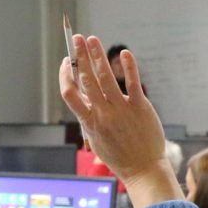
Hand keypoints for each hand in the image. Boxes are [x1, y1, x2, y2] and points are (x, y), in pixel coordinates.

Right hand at [59, 37, 179, 207]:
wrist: (142, 169)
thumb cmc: (119, 155)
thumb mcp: (96, 138)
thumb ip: (89, 117)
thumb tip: (83, 96)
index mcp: (89, 122)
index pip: (70, 94)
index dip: (65, 75)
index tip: (66, 62)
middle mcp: (102, 113)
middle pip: (86, 79)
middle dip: (80, 56)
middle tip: (76, 39)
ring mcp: (121, 109)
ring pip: (106, 77)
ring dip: (97, 55)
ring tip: (92, 39)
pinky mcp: (140, 107)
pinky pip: (133, 82)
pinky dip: (128, 66)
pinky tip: (124, 53)